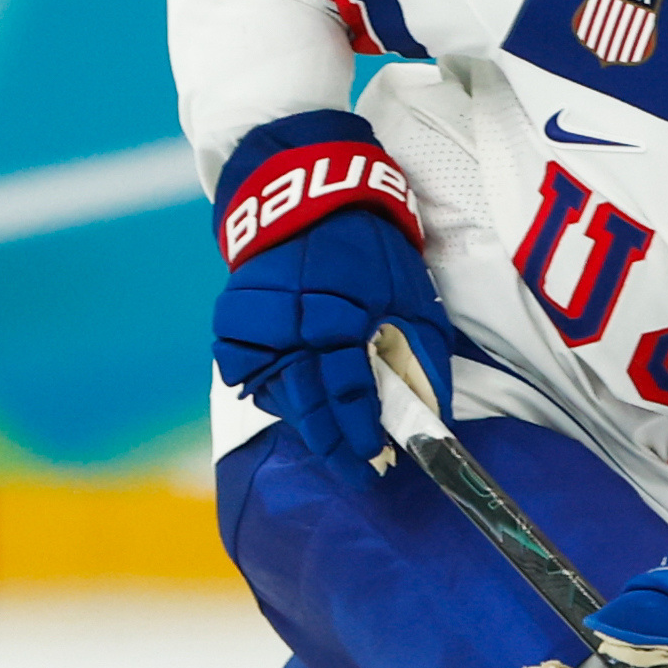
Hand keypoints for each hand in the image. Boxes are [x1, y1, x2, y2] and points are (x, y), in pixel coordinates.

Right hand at [209, 117, 442, 470]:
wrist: (308, 196)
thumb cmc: (371, 247)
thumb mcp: (412, 295)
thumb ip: (422, 356)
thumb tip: (433, 414)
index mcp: (339, 318)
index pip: (352, 393)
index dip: (365, 433)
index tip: (381, 461)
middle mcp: (290, 327)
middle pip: (310, 405)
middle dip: (334, 445)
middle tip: (358, 472)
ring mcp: (256, 326)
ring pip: (278, 396)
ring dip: (306, 424)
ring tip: (333, 445)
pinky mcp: (233, 323)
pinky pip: (251, 376)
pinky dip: (275, 394)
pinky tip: (300, 407)